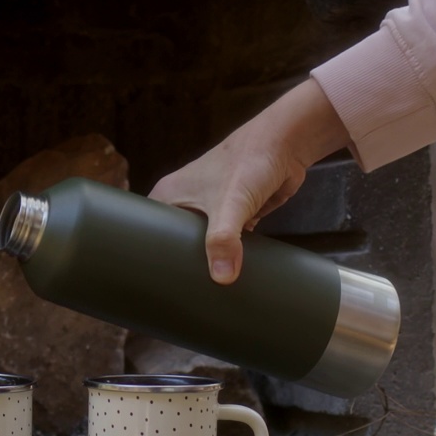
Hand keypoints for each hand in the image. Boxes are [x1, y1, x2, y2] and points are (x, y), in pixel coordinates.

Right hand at [148, 78, 350, 283]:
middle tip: (181, 290)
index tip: (152, 280)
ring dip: (209, 260)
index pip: (148, 231)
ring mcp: (211, 208)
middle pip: (176, 242)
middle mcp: (186, 201)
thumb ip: (223, 240)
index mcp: (170, 195)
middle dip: (182, 263)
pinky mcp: (236, 215)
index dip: (149, 254)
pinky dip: (230, 255)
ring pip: (203, 244)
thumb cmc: (249, 161)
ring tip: (203, 288)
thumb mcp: (230, 204)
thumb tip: (222, 277)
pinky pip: (227, 243)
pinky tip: (230, 272)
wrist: (286, 144)